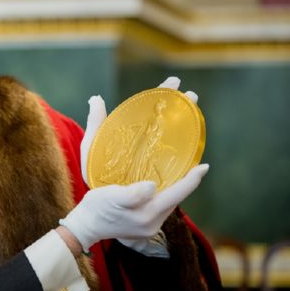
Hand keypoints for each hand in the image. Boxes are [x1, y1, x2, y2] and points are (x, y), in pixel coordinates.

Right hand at [60, 164, 208, 250]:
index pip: (177, 194)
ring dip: (175, 190)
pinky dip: (163, 196)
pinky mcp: (142, 228)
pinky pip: (159, 208)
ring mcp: (148, 228)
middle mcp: (153, 224)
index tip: (204, 166)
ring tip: (179, 174)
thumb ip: (133, 194)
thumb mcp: (111, 196)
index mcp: (148, 215)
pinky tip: (160, 187)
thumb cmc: (96, 208)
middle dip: (186, 183)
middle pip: (176, 200)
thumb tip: (152, 186)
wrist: (85, 226)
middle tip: (193, 166)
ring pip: (168, 204)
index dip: (192, 179)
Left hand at [80, 77, 196, 185]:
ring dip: (187, 124)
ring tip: (193, 106)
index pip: (150, 110)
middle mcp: (149, 147)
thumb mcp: (91, 150)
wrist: (97, 209)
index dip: (162, 94)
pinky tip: (197, 149)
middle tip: (190, 94)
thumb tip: (96, 98)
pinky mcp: (163, 184)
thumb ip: (95, 126)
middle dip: (180, 105)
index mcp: (134, 136)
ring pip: (176, 142)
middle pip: (167, 122)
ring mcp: (157, 164)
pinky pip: (179, 169)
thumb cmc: (95, 176)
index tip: (173, 81)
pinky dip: (189, 158)